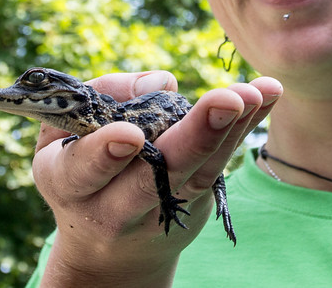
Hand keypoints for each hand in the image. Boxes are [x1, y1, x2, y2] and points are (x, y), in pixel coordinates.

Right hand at [31, 70, 281, 286]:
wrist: (108, 247)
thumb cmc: (80, 166)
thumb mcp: (63, 132)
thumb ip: (104, 95)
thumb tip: (163, 84)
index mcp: (67, 182)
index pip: (83, 170)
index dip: (104, 154)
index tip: (130, 136)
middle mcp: (115, 206)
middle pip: (157, 176)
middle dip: (195, 138)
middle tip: (227, 103)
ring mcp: (163, 209)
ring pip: (199, 170)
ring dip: (230, 128)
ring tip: (253, 93)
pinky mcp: (197, 201)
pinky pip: (222, 161)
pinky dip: (245, 126)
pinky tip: (267, 94)